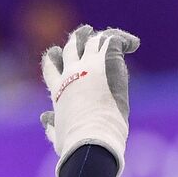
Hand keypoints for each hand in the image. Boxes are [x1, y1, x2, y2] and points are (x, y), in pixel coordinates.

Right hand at [40, 24, 139, 176]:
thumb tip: (44, 118)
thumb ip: (52, 126)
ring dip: (99, 36)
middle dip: (77, 39)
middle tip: (84, 32)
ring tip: (107, 34)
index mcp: (59, 91)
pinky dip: (123, 40)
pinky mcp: (107, 62)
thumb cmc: (74, 144)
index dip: (53, 59)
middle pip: (71, 47)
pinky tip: (134, 45)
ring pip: (92, 40)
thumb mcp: (58, 136)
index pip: (51, 67)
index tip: (54, 54)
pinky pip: (115, 40)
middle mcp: (71, 73)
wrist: (90, 139)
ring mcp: (89, 66)